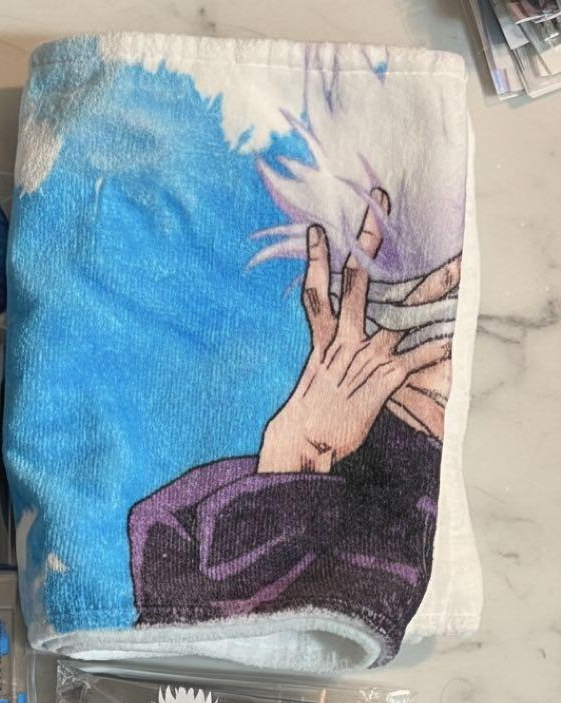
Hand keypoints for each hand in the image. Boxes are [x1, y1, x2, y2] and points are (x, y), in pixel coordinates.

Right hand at [257, 190, 452, 473]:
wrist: (301, 444)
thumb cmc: (306, 415)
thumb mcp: (313, 377)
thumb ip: (326, 354)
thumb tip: (330, 342)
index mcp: (323, 340)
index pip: (317, 290)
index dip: (317, 258)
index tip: (320, 227)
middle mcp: (344, 341)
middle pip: (358, 282)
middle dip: (369, 242)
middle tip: (381, 204)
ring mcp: (364, 358)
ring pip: (399, 314)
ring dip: (429, 291)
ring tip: (453, 265)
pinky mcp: (382, 382)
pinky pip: (416, 360)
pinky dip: (437, 348)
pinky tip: (456, 334)